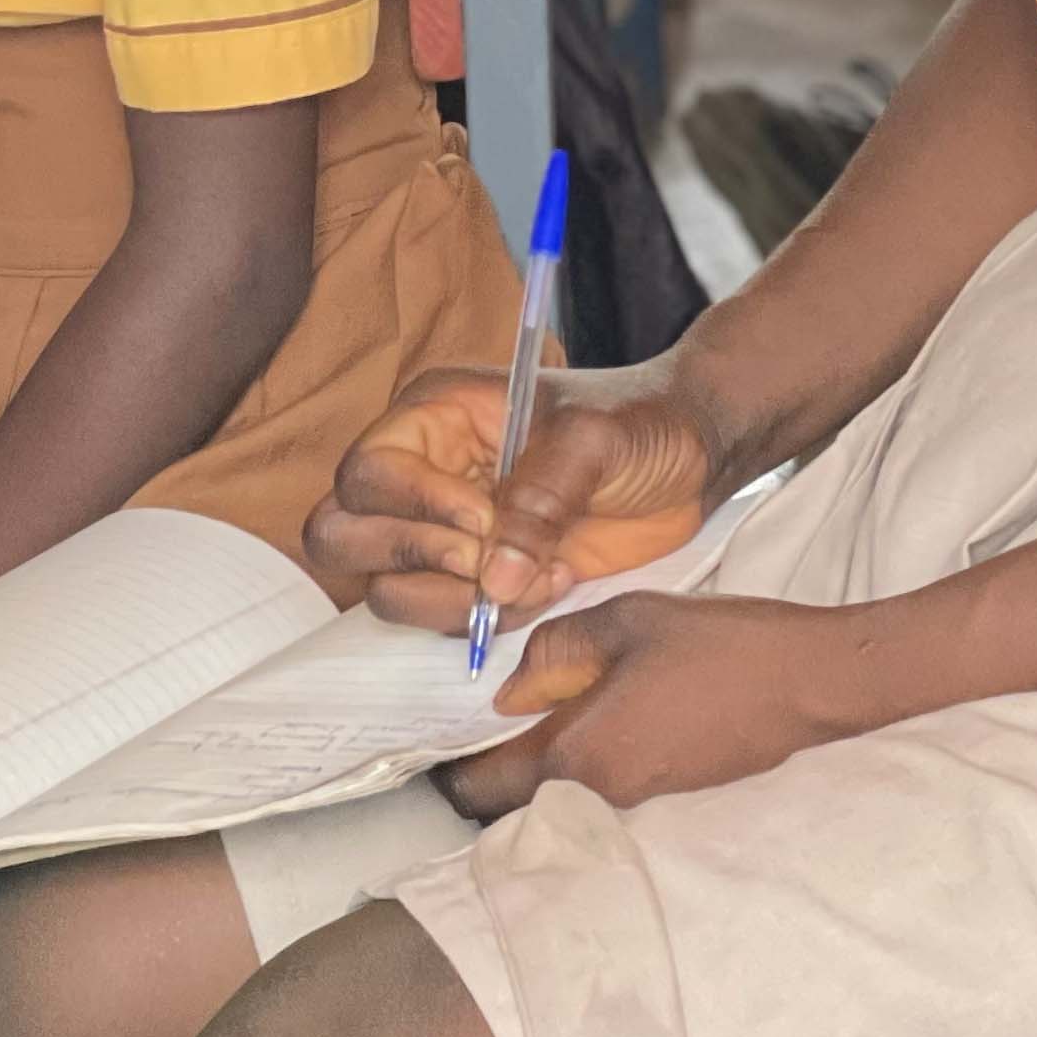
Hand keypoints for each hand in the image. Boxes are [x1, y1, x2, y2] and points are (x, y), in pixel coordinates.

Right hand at [305, 363, 716, 634]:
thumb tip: (491, 579)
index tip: (486, 521)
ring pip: (386, 589)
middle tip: (490, 564)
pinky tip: (551, 586)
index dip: (416, 509)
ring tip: (537, 575)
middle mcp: (422, 471)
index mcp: (435, 414)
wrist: (693, 456)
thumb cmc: (644, 421)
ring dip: (457, 602)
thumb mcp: (596, 441)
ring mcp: (442, 530)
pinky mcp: (475, 578)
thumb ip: (540, 501)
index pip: (368, 473)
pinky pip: (441, 619)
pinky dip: (487, 622)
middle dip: (415, 562)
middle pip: (343, 534)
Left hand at [451, 589, 875, 817]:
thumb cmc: (719, 646)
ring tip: (530, 707)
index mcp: (580, 755)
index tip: (437, 733)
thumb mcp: (631, 620)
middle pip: (515, 805)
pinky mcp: (669, 794)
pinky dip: (578, 761)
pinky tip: (587, 710)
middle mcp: (601, 795)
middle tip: (479, 717)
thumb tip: (513, 682)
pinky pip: (598, 788)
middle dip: (488, 770)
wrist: (808, 682)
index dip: (450, 767)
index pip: (483, 789)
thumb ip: (560, 645)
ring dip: (535, 765)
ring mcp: (639, 801)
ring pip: (558, 798)